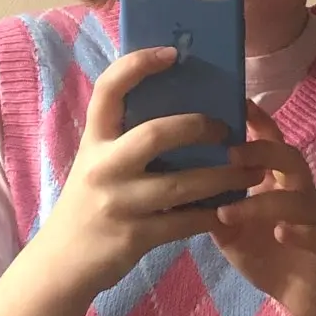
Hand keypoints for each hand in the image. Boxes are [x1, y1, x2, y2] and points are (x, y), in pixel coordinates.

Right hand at [38, 48, 265, 294]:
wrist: (61, 263)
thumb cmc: (88, 205)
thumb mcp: (96, 165)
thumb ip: (124, 140)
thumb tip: (178, 107)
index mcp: (94, 141)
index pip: (108, 89)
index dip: (138, 64)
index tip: (171, 53)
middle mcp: (103, 167)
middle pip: (155, 134)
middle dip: (199, 128)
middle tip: (228, 129)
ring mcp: (119, 203)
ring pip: (183, 184)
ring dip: (224, 176)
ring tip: (254, 172)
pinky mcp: (135, 236)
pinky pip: (185, 221)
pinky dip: (212, 214)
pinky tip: (232, 208)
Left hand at [213, 101, 315, 315]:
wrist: (310, 300)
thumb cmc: (271, 258)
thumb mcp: (233, 233)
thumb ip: (214, 208)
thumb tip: (180, 186)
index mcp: (278, 185)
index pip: (270, 144)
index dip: (258, 122)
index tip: (236, 103)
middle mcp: (300, 194)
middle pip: (289, 159)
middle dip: (261, 152)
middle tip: (229, 153)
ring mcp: (315, 218)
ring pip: (297, 198)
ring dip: (263, 202)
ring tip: (230, 210)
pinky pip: (314, 232)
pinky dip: (296, 231)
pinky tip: (280, 234)